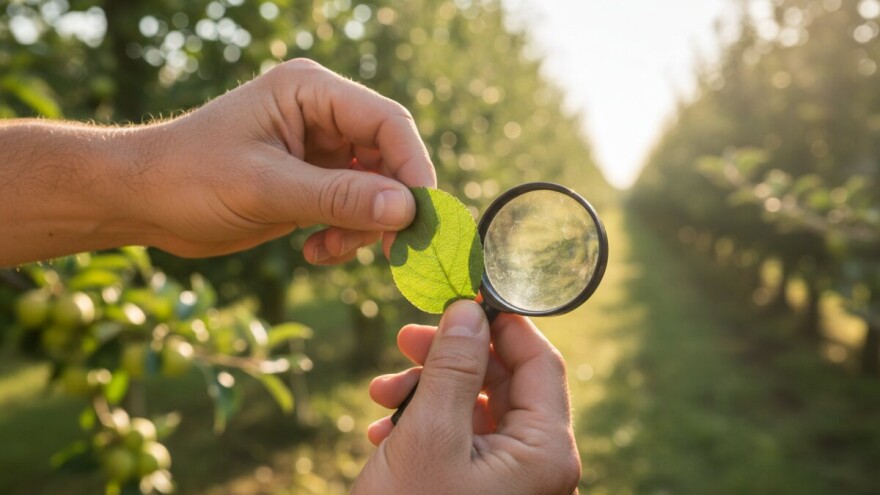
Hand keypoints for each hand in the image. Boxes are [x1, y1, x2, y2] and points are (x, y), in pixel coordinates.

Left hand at [135, 58, 435, 261]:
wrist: (141, 202)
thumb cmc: (189, 178)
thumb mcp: (266, 188)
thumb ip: (338, 197)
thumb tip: (406, 211)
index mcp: (311, 91)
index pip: (387, 123)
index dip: (412, 169)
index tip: (420, 218)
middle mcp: (322, 115)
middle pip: (388, 158)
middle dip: (388, 206)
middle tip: (387, 250)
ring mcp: (319, 150)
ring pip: (375, 189)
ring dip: (362, 227)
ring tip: (328, 250)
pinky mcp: (311, 181)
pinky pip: (352, 208)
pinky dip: (344, 235)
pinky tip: (314, 252)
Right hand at [354, 300, 580, 494]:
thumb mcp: (429, 434)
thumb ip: (454, 366)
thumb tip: (470, 309)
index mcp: (545, 453)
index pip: (539, 362)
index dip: (501, 324)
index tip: (461, 296)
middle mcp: (537, 465)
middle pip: (503, 382)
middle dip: (450, 358)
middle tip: (405, 340)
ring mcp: (510, 481)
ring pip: (475, 408)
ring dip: (427, 391)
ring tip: (380, 394)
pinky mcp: (481, 491)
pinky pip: (461, 440)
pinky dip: (424, 424)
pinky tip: (381, 430)